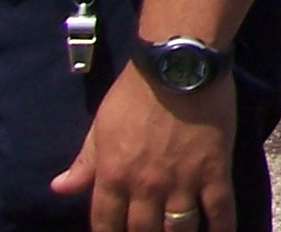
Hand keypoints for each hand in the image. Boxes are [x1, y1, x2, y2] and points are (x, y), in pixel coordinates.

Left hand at [52, 63, 237, 231]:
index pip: (106, 226)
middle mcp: (145, 187)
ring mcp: (182, 181)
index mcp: (113, 177)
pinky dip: (221, 228)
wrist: (178, 64)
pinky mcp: (214, 169)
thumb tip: (59, 189)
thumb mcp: (101, 126)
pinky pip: (220, 209)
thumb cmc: (135, 92)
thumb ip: (84, 162)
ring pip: (179, 228)